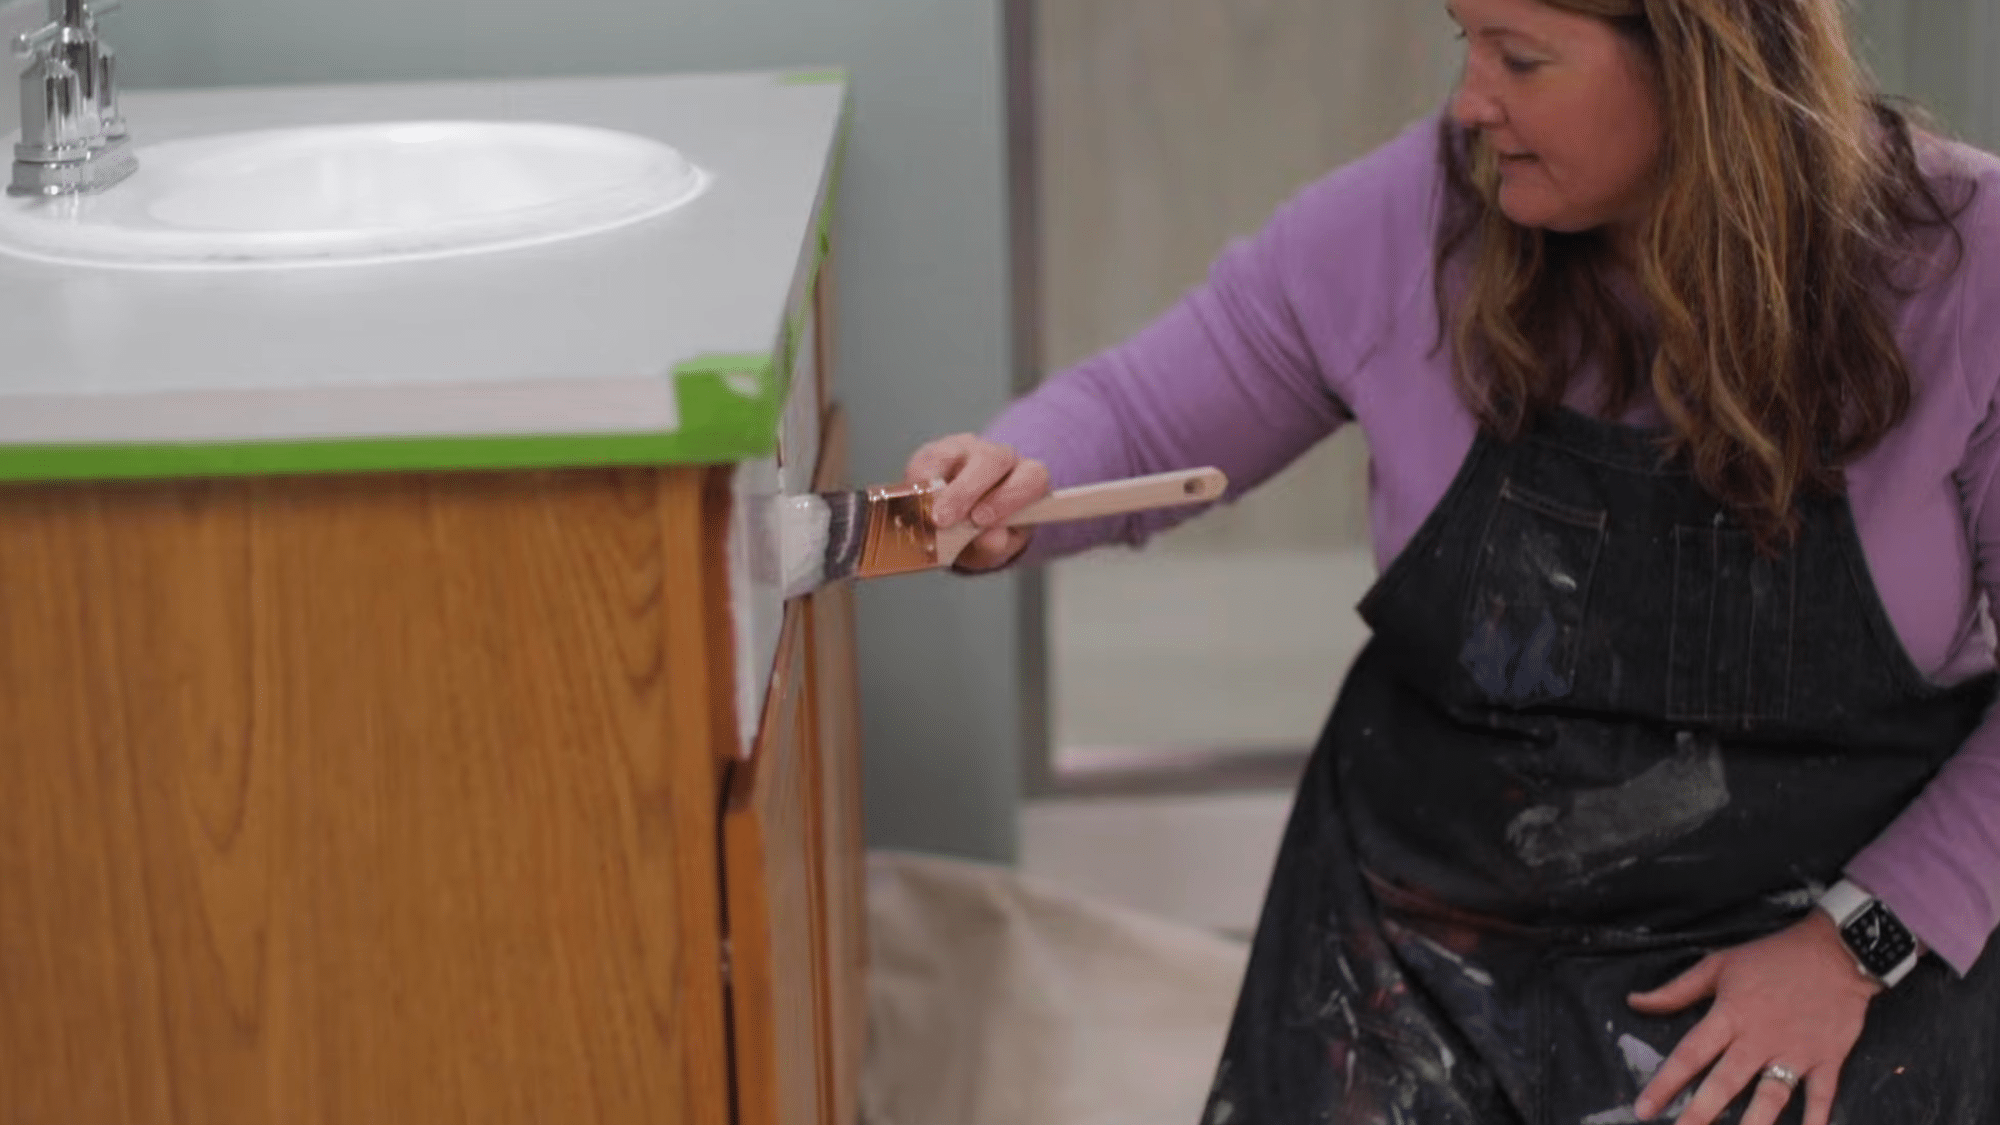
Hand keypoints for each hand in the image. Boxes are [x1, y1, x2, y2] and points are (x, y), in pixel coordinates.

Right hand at [904, 433, 1050, 571]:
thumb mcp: (995, 548)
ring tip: (928, 515)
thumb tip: (990, 538)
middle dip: (967, 491)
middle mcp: (1002, 458)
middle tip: (946, 519)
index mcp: (1027, 479)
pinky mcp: (937, 451)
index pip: (1032, 478)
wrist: (961, 523)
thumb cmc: (986, 533)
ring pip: (958, 454)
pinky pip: (928, 458)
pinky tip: (916, 501)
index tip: (982, 520)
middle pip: (993, 460)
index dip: (1009, 497)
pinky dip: (920, 481)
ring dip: (939, 486)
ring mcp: (969, 449)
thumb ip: (996, 545)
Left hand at [1629, 912, 1880, 1124]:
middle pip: (1725, 1083)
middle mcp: (1759, 1039)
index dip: (1665, 1084)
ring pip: (1770, 1096)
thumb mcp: (1718, 965)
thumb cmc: (1770, 958)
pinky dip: (1816, 1120)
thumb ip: (1676, 991)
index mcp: (1730, 1015)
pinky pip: (1821, 1096)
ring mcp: (1795, 1052)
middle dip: (1701, 1114)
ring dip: (1754, 1124)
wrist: (1835, 952)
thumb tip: (1633, 1002)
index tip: (1643, 1110)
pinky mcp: (1827, 1059)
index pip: (1690, 1055)